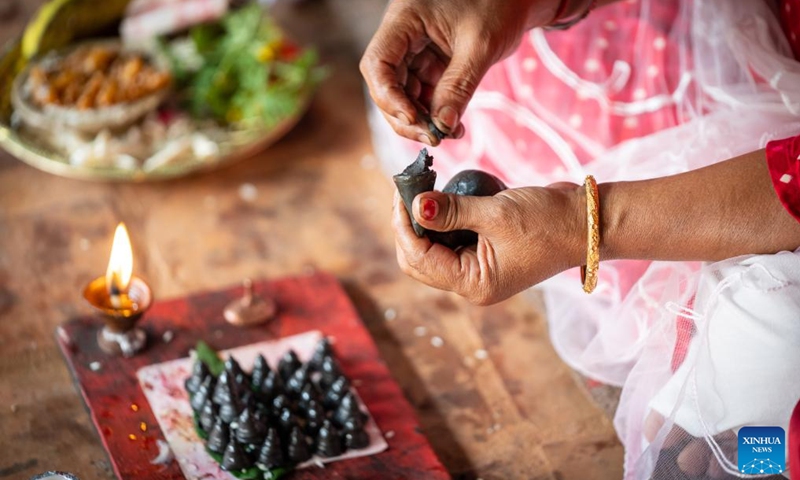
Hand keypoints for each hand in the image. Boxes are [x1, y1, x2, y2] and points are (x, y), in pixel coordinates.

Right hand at [360, 0, 559, 144]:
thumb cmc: (500, 4)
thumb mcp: (480, 45)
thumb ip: (458, 86)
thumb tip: (442, 126)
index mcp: (405, 19)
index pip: (377, 64)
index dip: (388, 96)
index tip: (412, 119)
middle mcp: (403, 36)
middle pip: (386, 84)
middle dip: (405, 115)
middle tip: (432, 137)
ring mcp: (416, 51)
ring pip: (403, 95)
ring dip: (420, 120)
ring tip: (447, 134)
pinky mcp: (430, 64)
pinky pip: (424, 95)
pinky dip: (435, 114)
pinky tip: (453, 126)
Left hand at [392, 184, 584, 304]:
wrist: (589, 221)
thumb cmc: (549, 221)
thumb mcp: (497, 213)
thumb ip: (452, 210)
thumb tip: (415, 204)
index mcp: (475, 284)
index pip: (420, 260)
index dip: (404, 227)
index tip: (401, 192)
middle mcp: (473, 283)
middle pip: (420, 259)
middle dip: (409, 226)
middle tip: (407, 190)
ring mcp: (479, 270)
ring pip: (432, 249)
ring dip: (423, 222)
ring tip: (421, 190)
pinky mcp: (485, 253)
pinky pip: (451, 240)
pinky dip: (442, 221)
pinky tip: (441, 198)